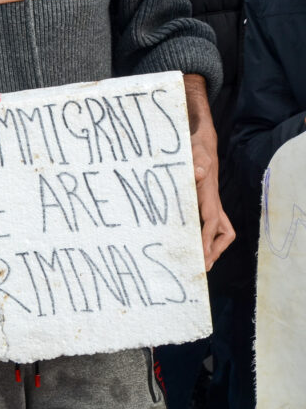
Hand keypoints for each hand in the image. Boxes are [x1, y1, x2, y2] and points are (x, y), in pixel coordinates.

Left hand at [184, 74, 235, 269]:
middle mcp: (212, 201)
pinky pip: (208, 223)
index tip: (200, 257)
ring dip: (210, 246)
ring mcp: (209, 202)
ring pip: (219, 230)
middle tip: (201, 268)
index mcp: (209, 194)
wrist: (200, 140)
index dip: (206, 241)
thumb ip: (196, 161)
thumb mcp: (194, 151)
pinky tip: (186, 242)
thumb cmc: (196, 146)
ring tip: (198, 262)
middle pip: (222, 232)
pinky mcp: (203, 201)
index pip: (212, 223)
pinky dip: (203, 235)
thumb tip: (198, 173)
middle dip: (213, 251)